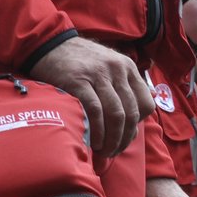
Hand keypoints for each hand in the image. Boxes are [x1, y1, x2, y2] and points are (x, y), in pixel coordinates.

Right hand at [28, 36, 153, 158]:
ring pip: (115, 114)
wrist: (49, 44)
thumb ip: (127, 86)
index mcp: (128, 68)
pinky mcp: (78, 81)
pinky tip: (93, 142)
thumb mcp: (110, 66)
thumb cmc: (81, 62)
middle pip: (131, 113)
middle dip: (124, 138)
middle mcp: (117, 70)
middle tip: (113, 152)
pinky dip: (97, 130)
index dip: (138, 126)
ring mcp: (98, 75)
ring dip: (111, 139)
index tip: (125, 137)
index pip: (146, 104)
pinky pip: (95, 111)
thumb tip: (146, 110)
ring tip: (103, 151)